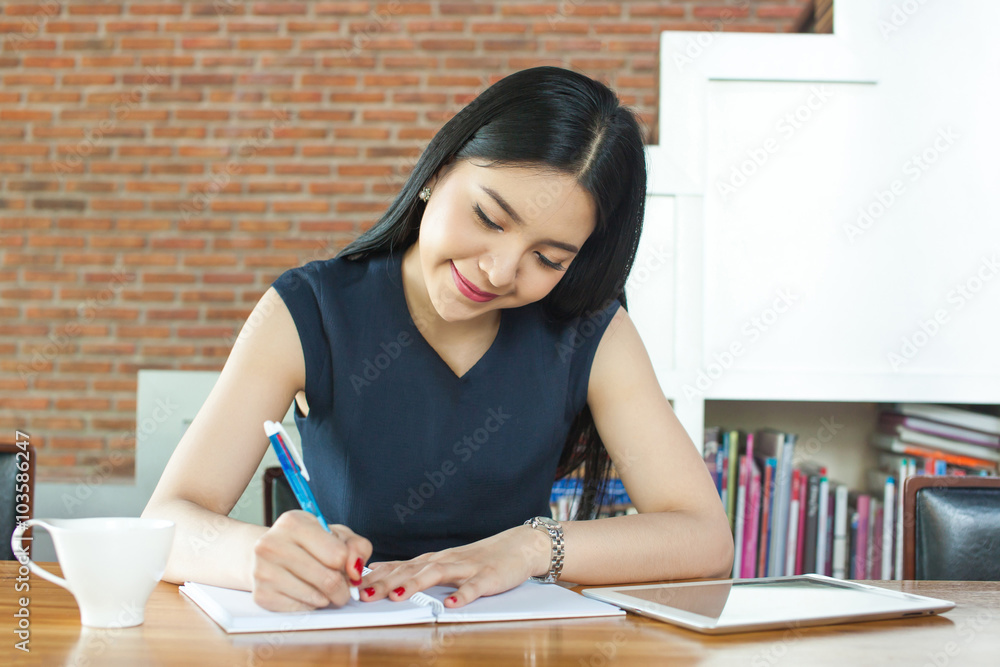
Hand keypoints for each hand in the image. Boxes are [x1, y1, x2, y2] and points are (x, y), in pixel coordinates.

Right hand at [251, 510, 371, 611]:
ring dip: (328, 598)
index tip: (344, 565)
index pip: (338, 554)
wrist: (266, 554)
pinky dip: (310, 604)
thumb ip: (356, 547)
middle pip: (328, 579)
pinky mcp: (261, 595)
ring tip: (324, 588)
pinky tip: (305, 592)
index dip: (348, 564)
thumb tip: (355, 571)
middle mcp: (272, 544)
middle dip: (343, 588)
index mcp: (293, 523)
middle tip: (343, 587)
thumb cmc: (307, 543)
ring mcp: (263, 571)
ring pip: (316, 597)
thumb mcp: (335, 534)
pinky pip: (301, 609)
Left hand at [359, 524, 550, 607]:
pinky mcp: (488, 577)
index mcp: (434, 560)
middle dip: (386, 582)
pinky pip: (474, 587)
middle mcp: (446, 561)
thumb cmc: (479, 559)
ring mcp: (467, 567)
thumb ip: (415, 570)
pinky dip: (462, 595)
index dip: (374, 576)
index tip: (351, 586)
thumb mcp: (444, 563)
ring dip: (415, 584)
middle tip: (363, 594)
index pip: (399, 566)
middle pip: (411, 570)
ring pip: (437, 574)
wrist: (519, 546)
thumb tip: (378, 574)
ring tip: (396, 595)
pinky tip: (451, 605)